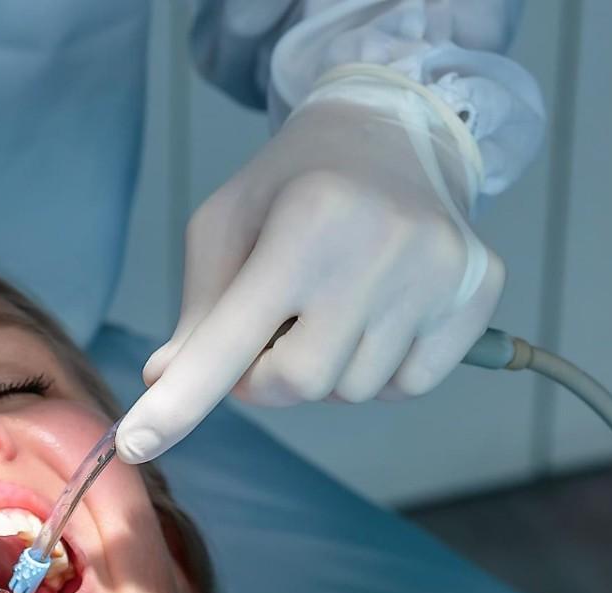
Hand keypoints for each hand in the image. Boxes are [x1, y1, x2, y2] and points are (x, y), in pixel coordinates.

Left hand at [118, 68, 504, 463]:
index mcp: (304, 224)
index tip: (133, 445)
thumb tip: (164, 380)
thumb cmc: (292, 185)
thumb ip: (199, 313)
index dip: (181, 402)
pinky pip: (409, 385)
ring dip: (327, 368)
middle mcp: (379, 247)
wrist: (394, 129)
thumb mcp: (225, 227)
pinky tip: (377, 312)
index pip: (230, 341)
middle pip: (297, 384)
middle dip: (266, 377)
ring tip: (331, 305)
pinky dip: (380, 368)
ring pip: (353, 391)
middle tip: (270, 331)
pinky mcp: (477, 291)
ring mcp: (437, 271)